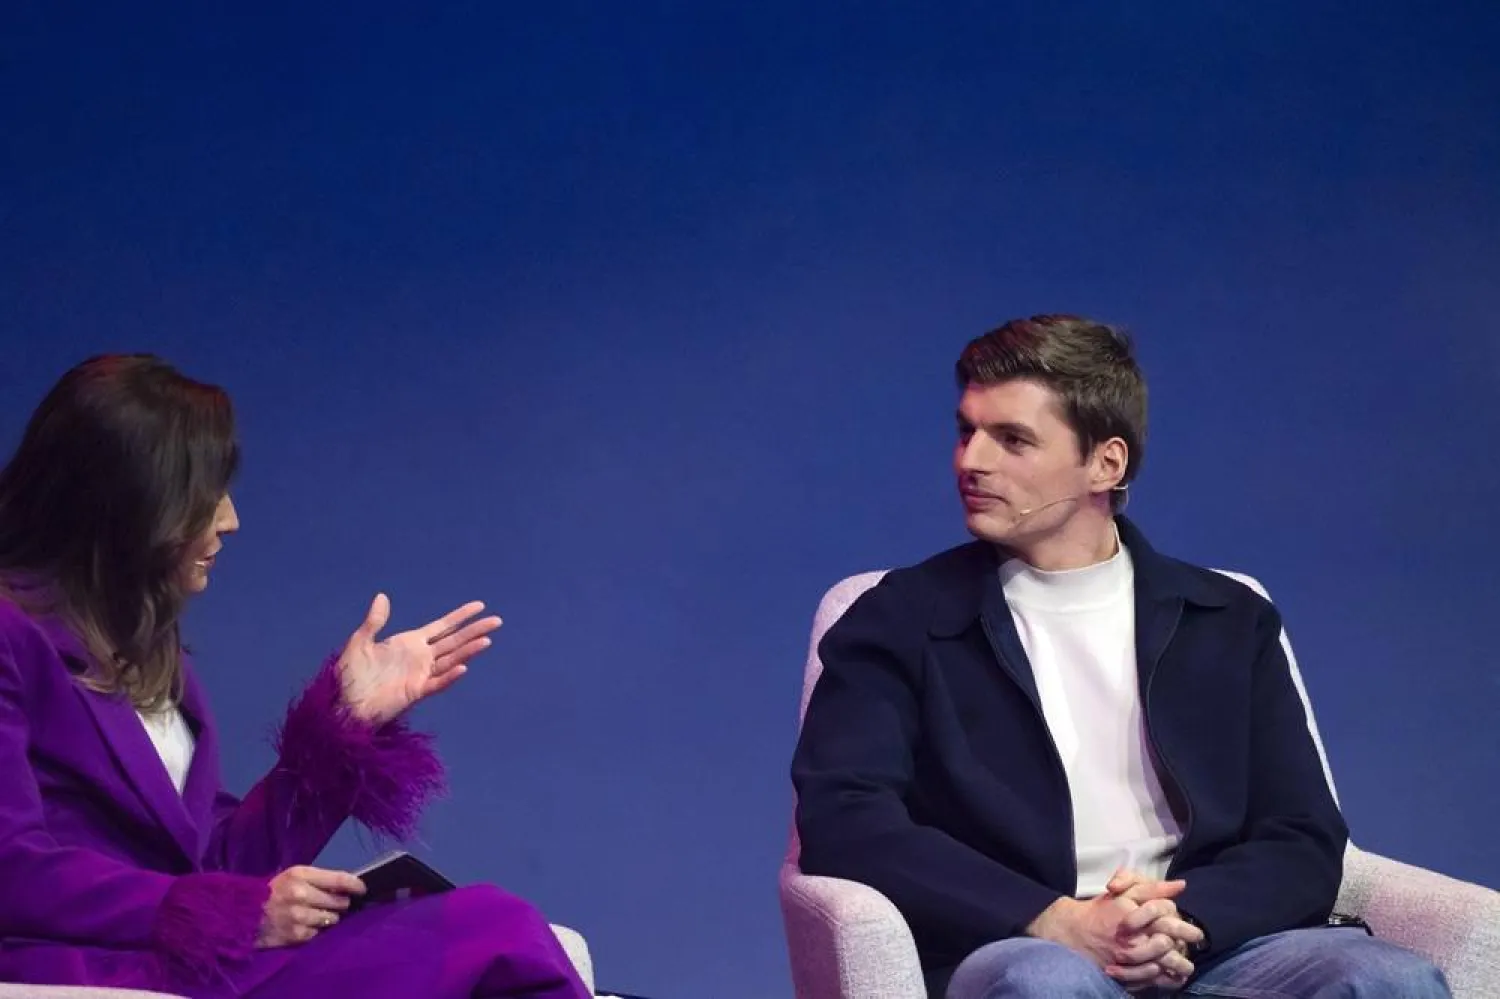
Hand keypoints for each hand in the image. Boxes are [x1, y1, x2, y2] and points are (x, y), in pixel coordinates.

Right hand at [256, 866, 365, 947]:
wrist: (241, 914)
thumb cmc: (271, 892)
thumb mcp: (292, 876)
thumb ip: (318, 879)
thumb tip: (346, 886)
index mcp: (300, 875)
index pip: (339, 879)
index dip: (355, 885)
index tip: (362, 889)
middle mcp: (302, 894)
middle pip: (339, 901)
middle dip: (339, 903)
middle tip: (332, 903)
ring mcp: (300, 916)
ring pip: (332, 919)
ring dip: (328, 918)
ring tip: (314, 914)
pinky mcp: (297, 935)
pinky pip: (318, 933)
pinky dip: (315, 930)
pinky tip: (304, 925)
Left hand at [338, 594, 501, 724]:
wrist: (343, 704)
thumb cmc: (349, 676)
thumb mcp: (359, 642)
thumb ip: (374, 621)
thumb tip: (383, 596)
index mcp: (409, 643)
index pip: (442, 626)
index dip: (460, 616)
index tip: (479, 606)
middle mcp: (420, 657)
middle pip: (453, 641)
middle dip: (474, 630)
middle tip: (496, 620)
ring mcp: (420, 675)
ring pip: (451, 660)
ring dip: (468, 650)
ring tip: (487, 640)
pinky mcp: (415, 692)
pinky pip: (436, 683)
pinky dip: (450, 676)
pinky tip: (463, 668)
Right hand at [1027, 874, 1201, 992]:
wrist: (1074, 933)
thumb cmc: (1101, 910)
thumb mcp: (1124, 892)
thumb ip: (1152, 888)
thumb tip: (1181, 885)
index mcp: (1134, 914)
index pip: (1165, 914)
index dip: (1178, 918)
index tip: (1187, 923)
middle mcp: (1133, 938)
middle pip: (1167, 941)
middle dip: (1185, 942)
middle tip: (1197, 940)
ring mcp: (1129, 958)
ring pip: (1162, 963)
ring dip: (1179, 964)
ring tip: (1188, 966)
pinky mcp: (1126, 972)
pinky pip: (1150, 979)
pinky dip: (1165, 979)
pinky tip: (1174, 977)